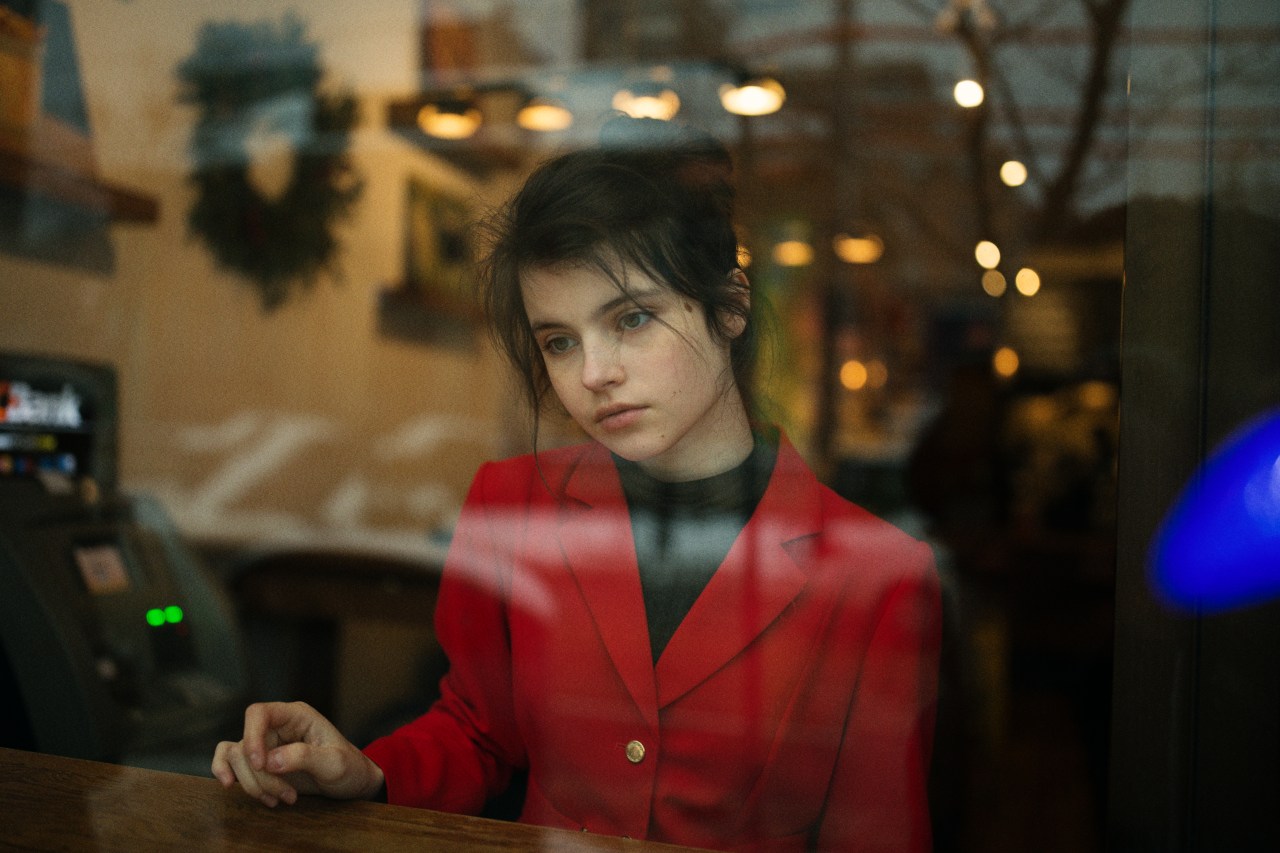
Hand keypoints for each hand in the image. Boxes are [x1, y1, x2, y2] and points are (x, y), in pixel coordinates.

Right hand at [211, 701, 384, 807]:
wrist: (351, 783)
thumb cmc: (349, 767)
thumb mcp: (335, 762)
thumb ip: (305, 757)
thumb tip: (270, 761)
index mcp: (296, 716)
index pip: (258, 713)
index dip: (251, 736)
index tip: (261, 764)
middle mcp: (277, 726)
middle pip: (246, 744)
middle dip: (261, 776)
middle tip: (288, 796)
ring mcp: (266, 745)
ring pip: (237, 759)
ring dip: (253, 785)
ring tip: (279, 800)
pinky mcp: (261, 763)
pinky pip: (232, 764)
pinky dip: (237, 780)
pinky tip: (244, 793)